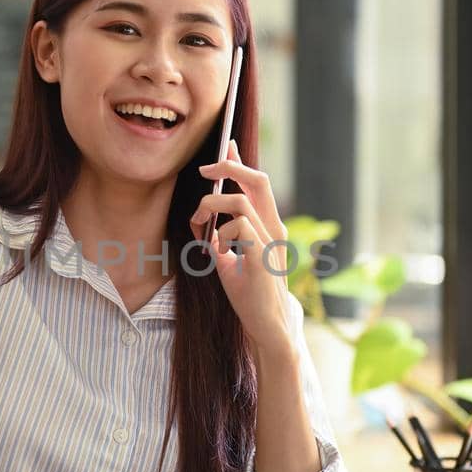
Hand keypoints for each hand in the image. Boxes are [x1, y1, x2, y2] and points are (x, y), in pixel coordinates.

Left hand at [190, 138, 295, 356]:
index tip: (226, 146)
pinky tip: (216, 252)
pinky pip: (237, 226)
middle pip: (258, 180)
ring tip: (198, 224)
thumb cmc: (249, 294)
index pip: (256, 185)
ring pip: (240, 201)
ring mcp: (270, 240)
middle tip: (205, 170)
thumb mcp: (230, 262)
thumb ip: (222, 241)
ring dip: (211, 207)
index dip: (240, 163)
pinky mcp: (262, 254)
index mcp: (267, 226)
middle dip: (230, 167)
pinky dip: (219, 234)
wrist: (266, 325)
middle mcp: (273, 227)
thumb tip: (205, 226)